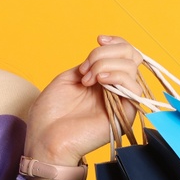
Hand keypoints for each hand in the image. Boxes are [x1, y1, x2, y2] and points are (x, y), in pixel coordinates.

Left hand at [24, 34, 149, 168]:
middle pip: (131, 56)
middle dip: (105, 53)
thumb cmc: (49, 116)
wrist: (45, 141)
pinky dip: (116, 76)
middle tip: (85, 69)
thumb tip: (102, 57)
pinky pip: (133, 86)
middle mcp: (114, 89)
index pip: (123, 53)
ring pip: (132, 67)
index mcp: (101, 80)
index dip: (115, 42)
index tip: (98, 39)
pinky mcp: (125, 113)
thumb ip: (88, 65)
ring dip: (106, 64)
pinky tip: (98, 81)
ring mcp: (120, 100)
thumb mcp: (67, 79)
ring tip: (87, 80)